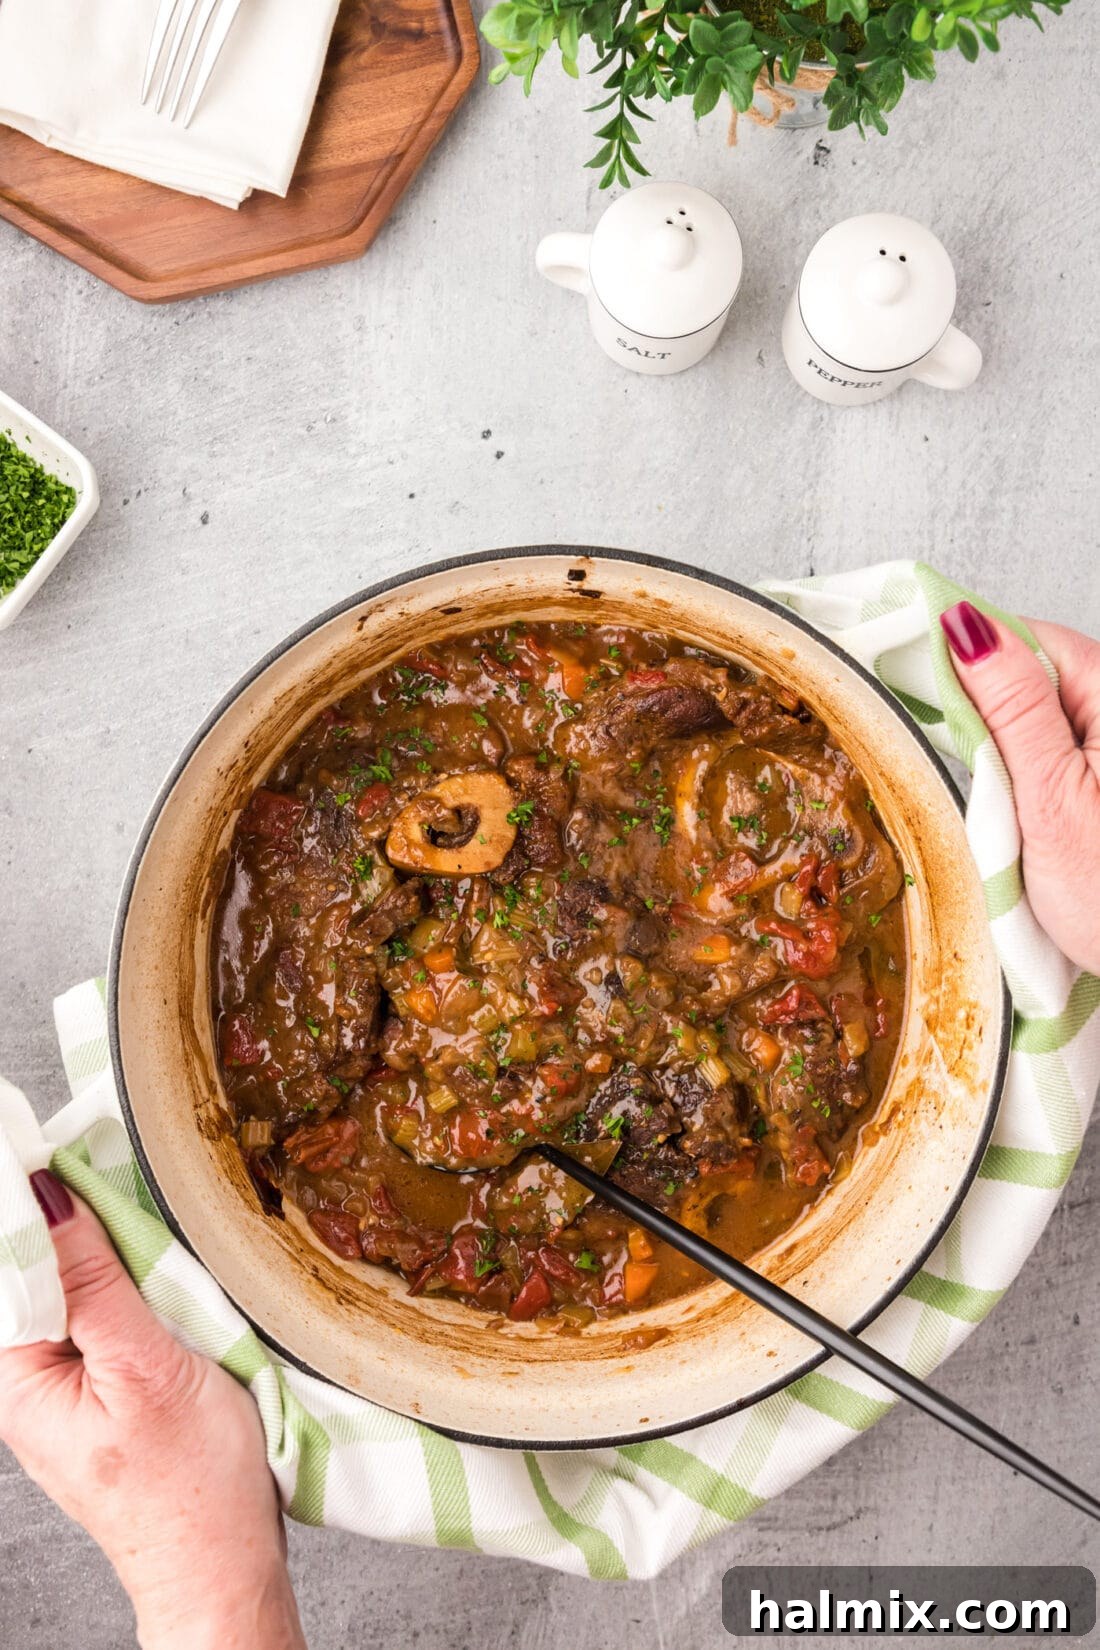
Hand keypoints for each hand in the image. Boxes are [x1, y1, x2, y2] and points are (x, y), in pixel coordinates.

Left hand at [0, 1172, 306, 1649]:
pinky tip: (146, 1263)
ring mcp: (62, 1387)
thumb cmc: (191, 1485)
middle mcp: (27, 1381)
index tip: (42, 1142)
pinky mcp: (99, 1389)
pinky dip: (119, 1279)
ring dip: (98, 1247)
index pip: (7, 1265)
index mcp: (18, 1378)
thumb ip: (94, 1281)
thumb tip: (46, 1200)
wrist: (224, 1565)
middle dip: (64, 1219)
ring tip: (127, 1206)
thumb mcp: (145, 1367)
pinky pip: (94, 1313)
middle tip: (97, 1166)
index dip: (27, 1201)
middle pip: (33, 1272)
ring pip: (66, 1289)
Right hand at [940, 602, 1099, 972]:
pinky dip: (1014, 767)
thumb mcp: (1050, 797)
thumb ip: (1012, 706)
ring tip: (980, 792)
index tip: (904, 677)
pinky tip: (1003, 801)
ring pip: (1031, 711)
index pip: (1025, 638)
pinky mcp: (1096, 776)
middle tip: (943, 755)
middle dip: (976, 704)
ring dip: (993, 741)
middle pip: (1028, 671)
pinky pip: (1044, 747)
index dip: (962, 655)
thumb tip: (965, 627)